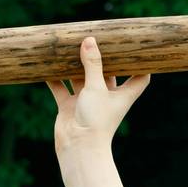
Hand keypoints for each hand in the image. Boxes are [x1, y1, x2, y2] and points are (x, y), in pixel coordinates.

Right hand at [45, 36, 150, 154]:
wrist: (77, 148)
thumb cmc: (96, 121)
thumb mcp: (96, 87)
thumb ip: (92, 63)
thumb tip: (89, 40)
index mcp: (122, 94)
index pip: (140, 77)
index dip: (141, 64)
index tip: (139, 47)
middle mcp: (106, 97)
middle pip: (106, 73)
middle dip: (101, 58)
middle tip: (97, 37)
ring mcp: (87, 102)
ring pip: (80, 78)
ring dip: (74, 65)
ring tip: (69, 45)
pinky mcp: (69, 106)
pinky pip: (60, 88)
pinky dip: (54, 78)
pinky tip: (46, 65)